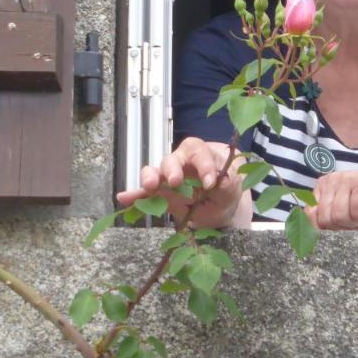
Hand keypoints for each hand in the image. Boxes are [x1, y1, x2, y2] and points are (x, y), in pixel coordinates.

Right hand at [115, 138, 245, 228]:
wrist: (219, 206)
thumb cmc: (226, 186)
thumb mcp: (232, 186)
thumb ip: (227, 183)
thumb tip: (221, 181)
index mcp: (200, 154)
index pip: (198, 151)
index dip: (203, 164)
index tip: (211, 183)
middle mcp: (180, 162)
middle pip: (171, 159)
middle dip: (171, 168)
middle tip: (175, 181)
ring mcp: (167, 178)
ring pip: (154, 172)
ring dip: (150, 177)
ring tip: (149, 186)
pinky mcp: (159, 194)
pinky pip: (144, 193)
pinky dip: (134, 195)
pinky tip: (124, 198)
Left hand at [308, 166, 357, 229]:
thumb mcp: (346, 209)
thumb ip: (329, 217)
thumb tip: (311, 234)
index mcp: (324, 186)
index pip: (311, 216)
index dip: (328, 228)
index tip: (345, 226)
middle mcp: (332, 181)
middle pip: (326, 219)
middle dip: (344, 226)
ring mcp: (347, 181)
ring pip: (340, 217)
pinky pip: (357, 212)